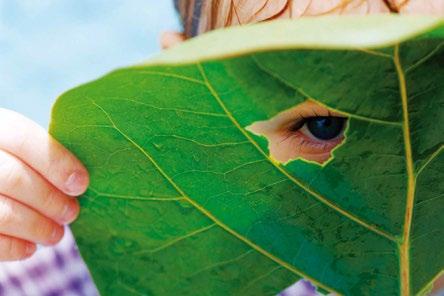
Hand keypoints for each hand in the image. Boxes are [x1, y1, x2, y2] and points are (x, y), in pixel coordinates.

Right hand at [0, 108, 88, 260]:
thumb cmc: (17, 162)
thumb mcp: (27, 147)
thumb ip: (47, 156)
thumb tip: (80, 182)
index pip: (23, 138)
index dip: (57, 164)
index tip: (81, 185)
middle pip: (13, 178)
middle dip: (50, 200)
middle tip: (71, 213)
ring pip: (2, 213)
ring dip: (36, 227)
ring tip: (56, 234)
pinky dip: (13, 247)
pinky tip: (29, 247)